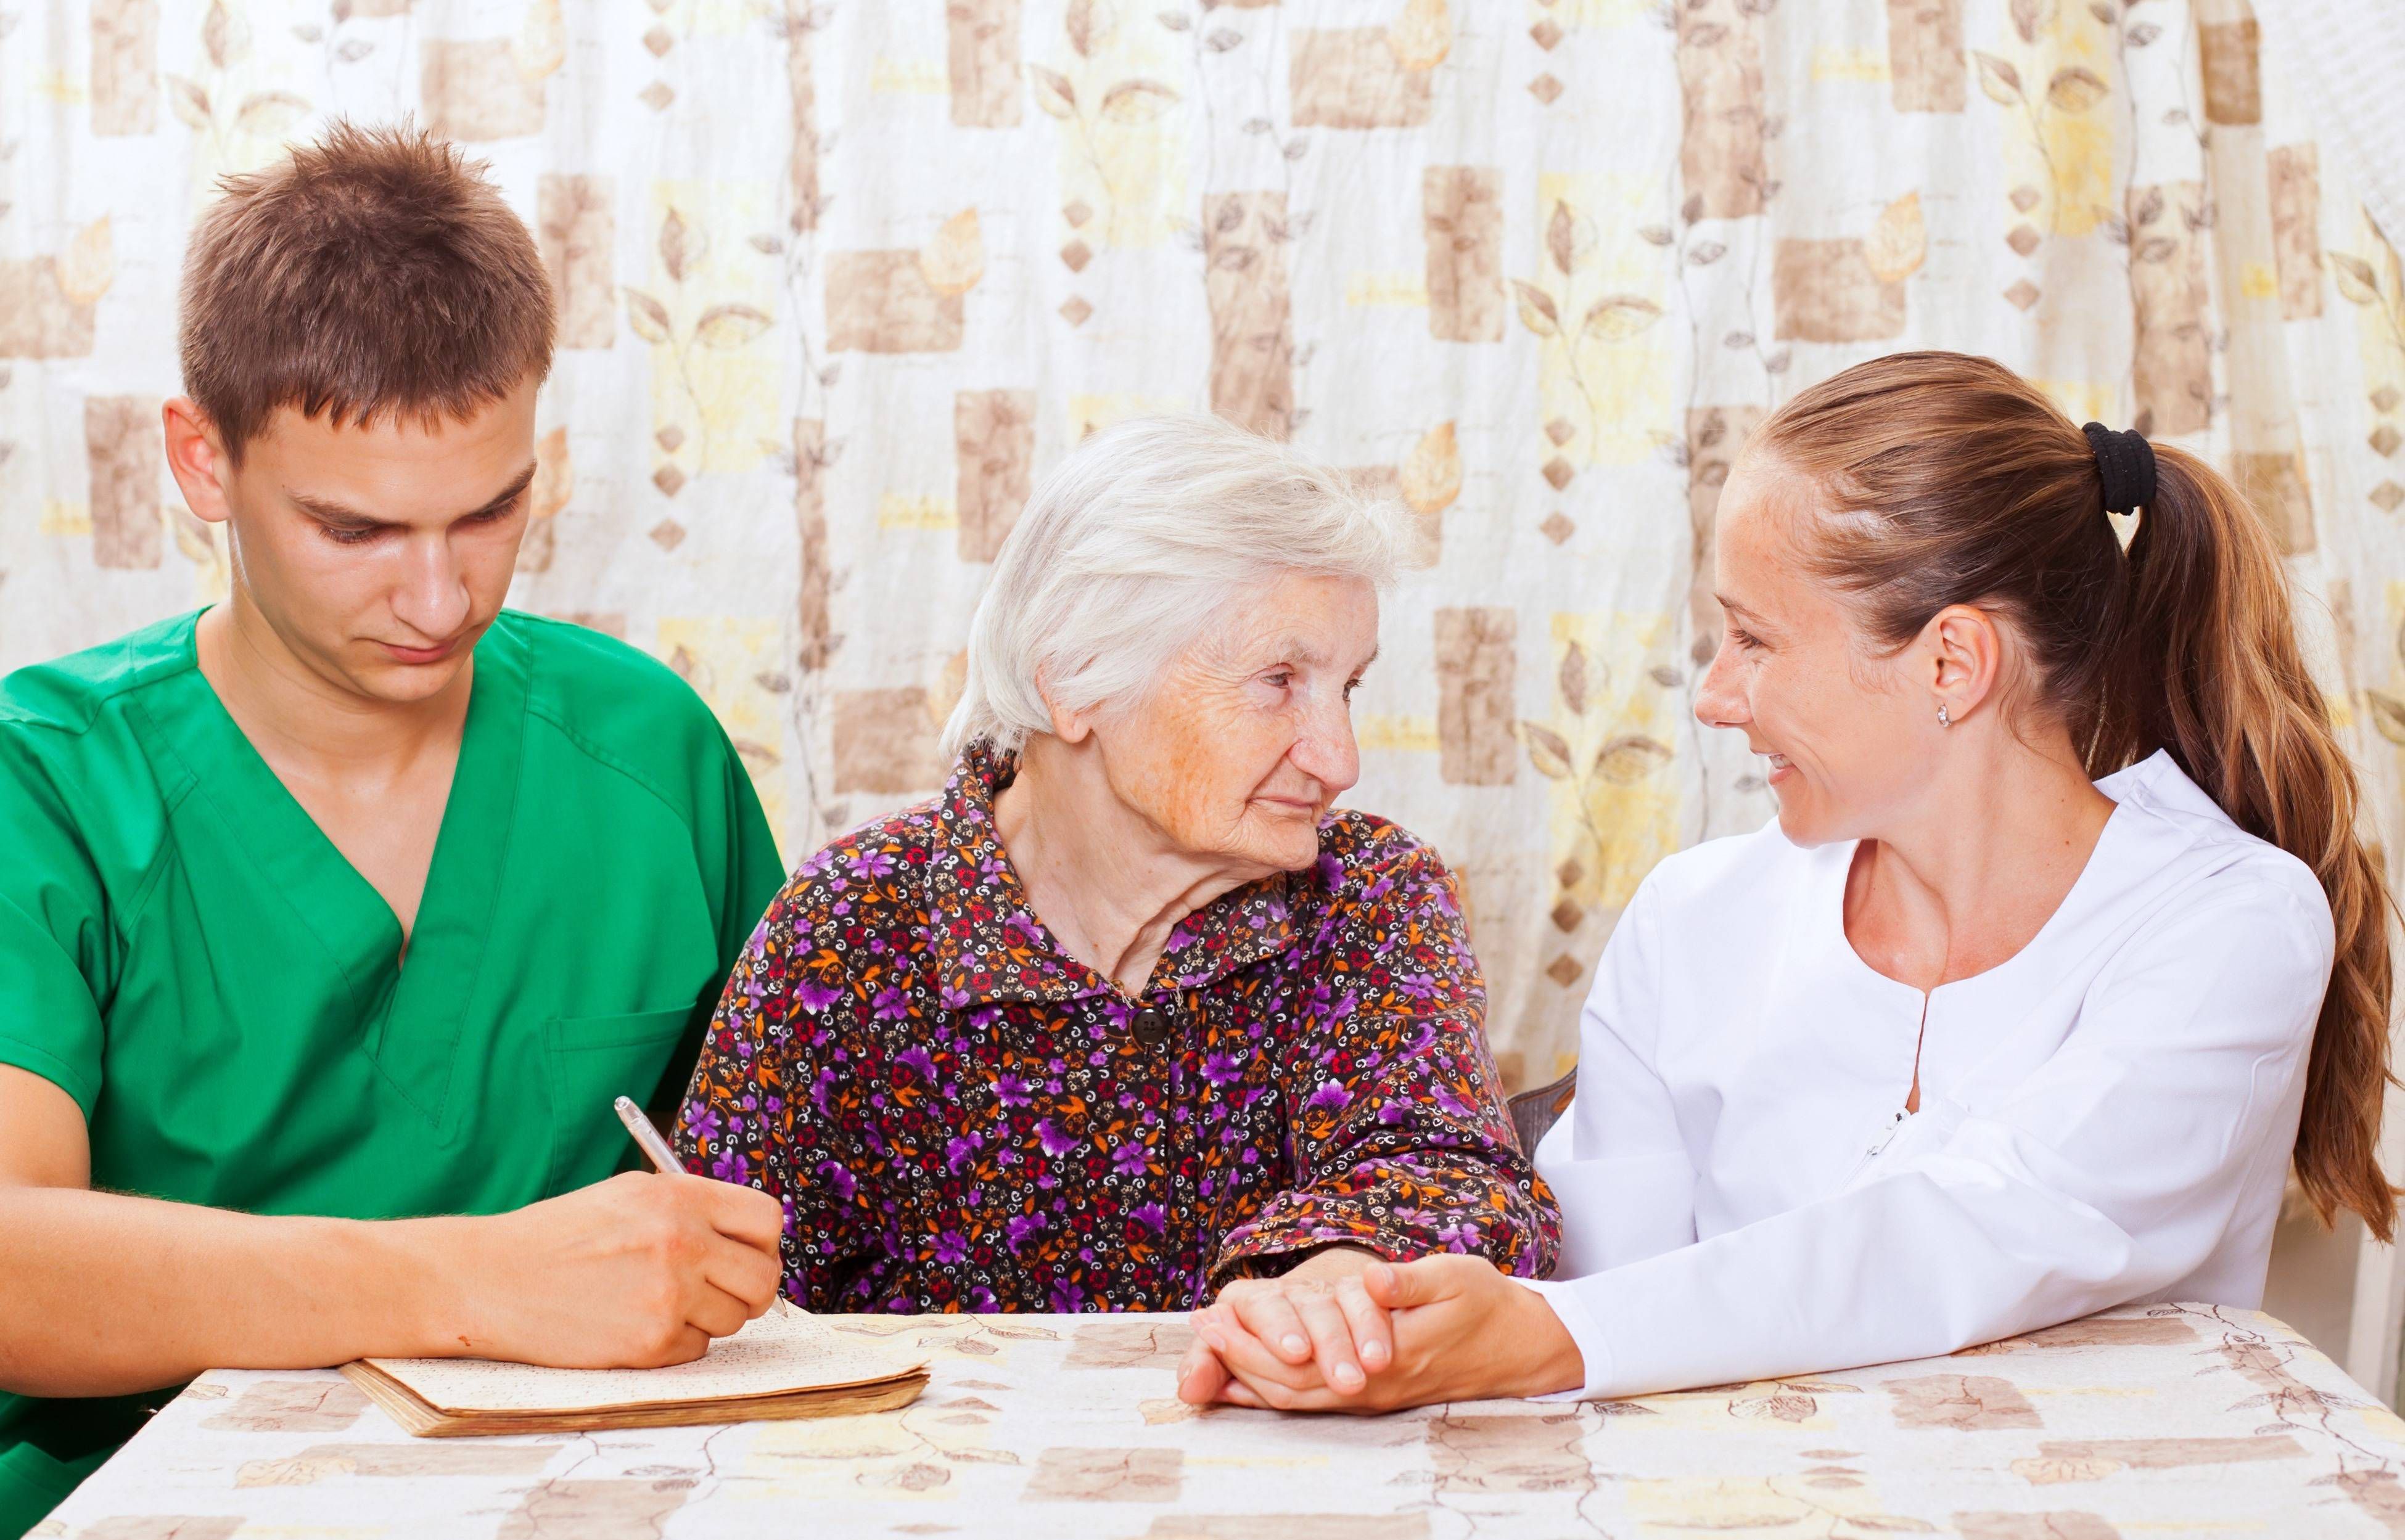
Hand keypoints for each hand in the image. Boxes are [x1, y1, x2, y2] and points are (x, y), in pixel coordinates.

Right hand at [438, 1172, 785, 1367]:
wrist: (492, 1279)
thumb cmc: (559, 1236)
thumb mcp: (629, 1196)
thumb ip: (693, 1210)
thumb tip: (751, 1238)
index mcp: (679, 1197)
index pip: (767, 1220)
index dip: (764, 1242)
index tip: (749, 1254)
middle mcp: (682, 1243)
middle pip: (764, 1278)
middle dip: (750, 1290)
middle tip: (721, 1291)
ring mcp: (669, 1296)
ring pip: (733, 1319)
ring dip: (708, 1317)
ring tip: (658, 1302)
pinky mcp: (651, 1343)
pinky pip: (697, 1350)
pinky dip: (675, 1344)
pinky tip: (633, 1324)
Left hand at [1178, 1254, 1582, 1412]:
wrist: (1520, 1346)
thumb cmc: (1486, 1304)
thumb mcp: (1456, 1277)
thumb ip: (1410, 1281)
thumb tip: (1370, 1281)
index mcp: (1389, 1356)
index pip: (1306, 1361)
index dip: (1256, 1342)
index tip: (1219, 1314)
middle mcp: (1375, 1386)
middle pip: (1291, 1386)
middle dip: (1240, 1359)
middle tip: (1201, 1329)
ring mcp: (1374, 1395)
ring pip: (1300, 1399)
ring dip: (1252, 1375)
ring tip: (1213, 1346)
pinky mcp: (1375, 1392)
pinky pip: (1315, 1400)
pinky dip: (1277, 1389)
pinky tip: (1251, 1372)